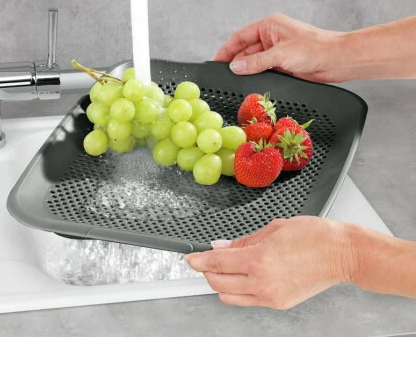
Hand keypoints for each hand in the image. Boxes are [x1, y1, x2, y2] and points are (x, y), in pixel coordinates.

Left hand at [185, 216, 356, 309]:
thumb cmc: (314, 236)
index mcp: (259, 260)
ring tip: (224, 268)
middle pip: (218, 284)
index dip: (198, 260)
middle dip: (207, 272)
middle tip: (206, 259)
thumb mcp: (273, 229)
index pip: (216, 263)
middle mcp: (262, 282)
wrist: (343, 254)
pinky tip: (242, 276)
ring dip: (220, 283)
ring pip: (229, 297)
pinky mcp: (279, 304)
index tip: (190, 257)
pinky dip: (238, 290)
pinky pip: (247, 301)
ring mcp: (271, 296)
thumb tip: (221, 246)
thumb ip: (243, 241)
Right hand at [214, 13, 348, 82]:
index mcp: (269, 25)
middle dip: (235, 62)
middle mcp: (271, 36)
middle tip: (224, 75)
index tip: (216, 61)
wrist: (338, 60)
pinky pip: (263, 69)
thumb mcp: (280, 55)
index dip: (226, 49)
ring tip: (236, 80)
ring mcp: (277, 51)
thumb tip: (235, 67)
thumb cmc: (316, 48)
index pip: (240, 37)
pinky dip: (256, 75)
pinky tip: (251, 82)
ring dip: (246, 70)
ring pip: (254, 61)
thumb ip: (255, 62)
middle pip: (245, 50)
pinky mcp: (283, 64)